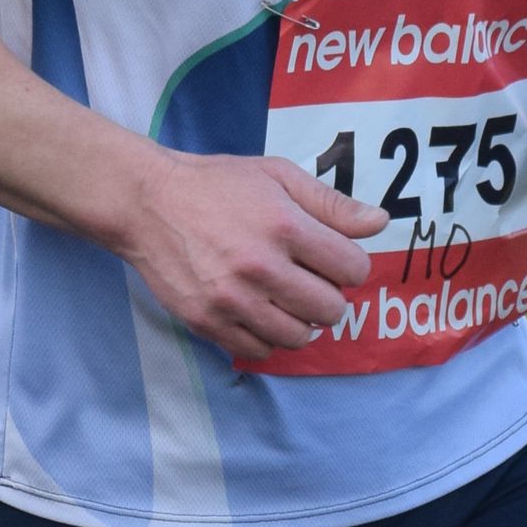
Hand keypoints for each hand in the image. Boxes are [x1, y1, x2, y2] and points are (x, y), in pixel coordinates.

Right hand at [117, 150, 386, 362]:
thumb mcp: (277, 176)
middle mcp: (261, 267)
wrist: (147, 203)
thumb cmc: (216, 185)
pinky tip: (261, 312)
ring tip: (287, 299)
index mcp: (284, 226)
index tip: (333, 259)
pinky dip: (269, 336)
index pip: (352, 269)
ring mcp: (232, 300)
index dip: (350, 265)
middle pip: (331, 309)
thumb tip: (380, 223)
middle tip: (311, 280)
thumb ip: (331, 204)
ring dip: (303, 321)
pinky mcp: (207, 321)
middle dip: (331, 296)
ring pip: (299, 336)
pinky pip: (260, 349)